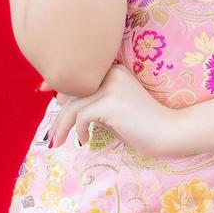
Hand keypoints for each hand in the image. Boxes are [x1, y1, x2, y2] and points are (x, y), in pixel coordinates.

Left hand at [46, 63, 179, 157]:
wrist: (168, 131)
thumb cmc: (143, 123)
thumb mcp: (115, 108)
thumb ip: (94, 101)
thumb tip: (61, 102)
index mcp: (114, 70)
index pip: (79, 76)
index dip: (59, 83)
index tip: (44, 92)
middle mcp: (112, 73)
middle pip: (72, 91)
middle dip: (58, 114)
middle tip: (53, 135)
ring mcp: (112, 87)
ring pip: (72, 106)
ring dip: (61, 127)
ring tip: (58, 142)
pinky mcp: (111, 103)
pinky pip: (80, 117)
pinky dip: (77, 131)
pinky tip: (83, 140)